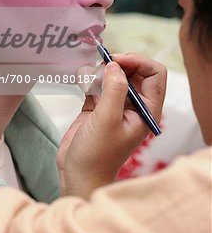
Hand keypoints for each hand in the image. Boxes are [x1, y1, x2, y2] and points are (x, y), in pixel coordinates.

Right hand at [57, 54, 166, 198]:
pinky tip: (82, 81)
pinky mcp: (99, 105)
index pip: (155, 74)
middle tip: (101, 64)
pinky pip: (98, 83)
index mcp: (147, 110)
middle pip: (134, 71)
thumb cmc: (97, 154)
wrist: (78, 173)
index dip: (138, 62)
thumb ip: (114, 89)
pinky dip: (90, 78)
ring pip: (115, 75)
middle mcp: (135, 106)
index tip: (117, 60)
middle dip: (119, 63)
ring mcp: (116, 105)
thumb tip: (115, 64)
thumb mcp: (107, 119)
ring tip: (89, 77)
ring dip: (102, 71)